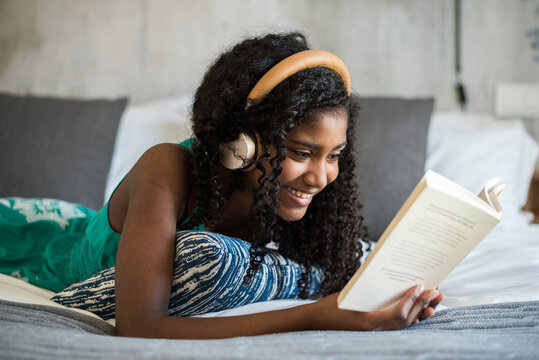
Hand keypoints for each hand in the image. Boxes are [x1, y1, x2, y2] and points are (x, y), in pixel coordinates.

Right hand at [309, 285, 442, 330]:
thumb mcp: (351, 295)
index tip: (420, 287)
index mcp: (369, 323)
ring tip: (435, 301)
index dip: (411, 300)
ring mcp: (378, 334)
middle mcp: (377, 332)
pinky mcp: (378, 332)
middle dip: (423, 305)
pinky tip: (423, 312)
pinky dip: (413, 318)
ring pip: (406, 325)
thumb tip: (393, 278)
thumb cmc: (332, 306)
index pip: (398, 313)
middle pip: (407, 319)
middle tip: (436, 291)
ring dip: (422, 312)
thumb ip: (372, 292)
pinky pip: (400, 327)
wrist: (319, 322)